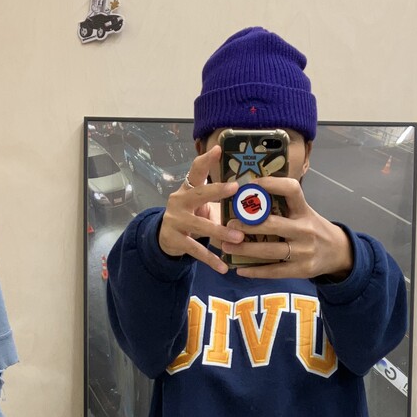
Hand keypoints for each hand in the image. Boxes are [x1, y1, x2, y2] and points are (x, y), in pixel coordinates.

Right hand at [158, 145, 241, 273]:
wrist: (165, 238)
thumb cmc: (191, 216)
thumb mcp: (200, 203)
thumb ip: (217, 197)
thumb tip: (252, 192)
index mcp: (188, 189)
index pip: (196, 170)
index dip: (206, 160)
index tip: (218, 149)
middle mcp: (180, 201)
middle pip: (199, 193)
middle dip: (217, 190)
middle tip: (235, 188)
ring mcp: (176, 220)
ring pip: (200, 225)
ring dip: (220, 232)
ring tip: (239, 238)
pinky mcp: (175, 239)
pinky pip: (195, 250)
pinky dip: (210, 259)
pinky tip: (224, 267)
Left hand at [224, 176, 353, 280]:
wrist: (339, 253)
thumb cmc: (314, 229)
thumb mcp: (305, 212)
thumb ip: (284, 207)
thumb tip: (249, 196)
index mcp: (304, 210)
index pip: (291, 189)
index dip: (271, 184)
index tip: (250, 184)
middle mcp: (305, 229)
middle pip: (272, 224)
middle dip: (247, 224)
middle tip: (229, 223)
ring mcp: (303, 251)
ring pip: (269, 250)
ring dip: (245, 249)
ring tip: (227, 247)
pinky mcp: (301, 270)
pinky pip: (274, 271)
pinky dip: (255, 271)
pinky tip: (240, 270)